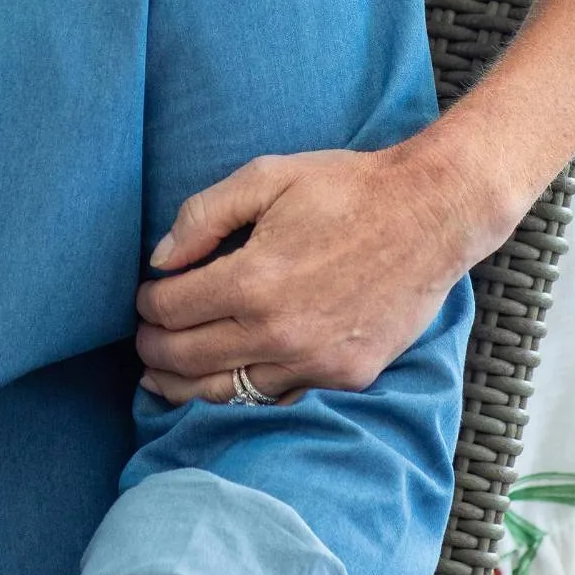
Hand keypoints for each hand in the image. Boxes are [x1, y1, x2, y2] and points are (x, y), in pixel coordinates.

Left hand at [135, 142, 473, 402]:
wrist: (431, 213)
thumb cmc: (347, 188)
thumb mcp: (267, 177)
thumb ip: (203, 215)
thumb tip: (160, 260)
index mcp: (253, 280)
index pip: (172, 309)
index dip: (147, 304)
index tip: (145, 297)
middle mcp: (279, 332)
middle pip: (188, 359)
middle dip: (154, 351)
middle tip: (144, 341)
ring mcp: (315, 361)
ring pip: (227, 393)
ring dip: (185, 387)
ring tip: (162, 381)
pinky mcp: (346, 377)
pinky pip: (277, 398)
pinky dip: (243, 395)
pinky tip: (226, 384)